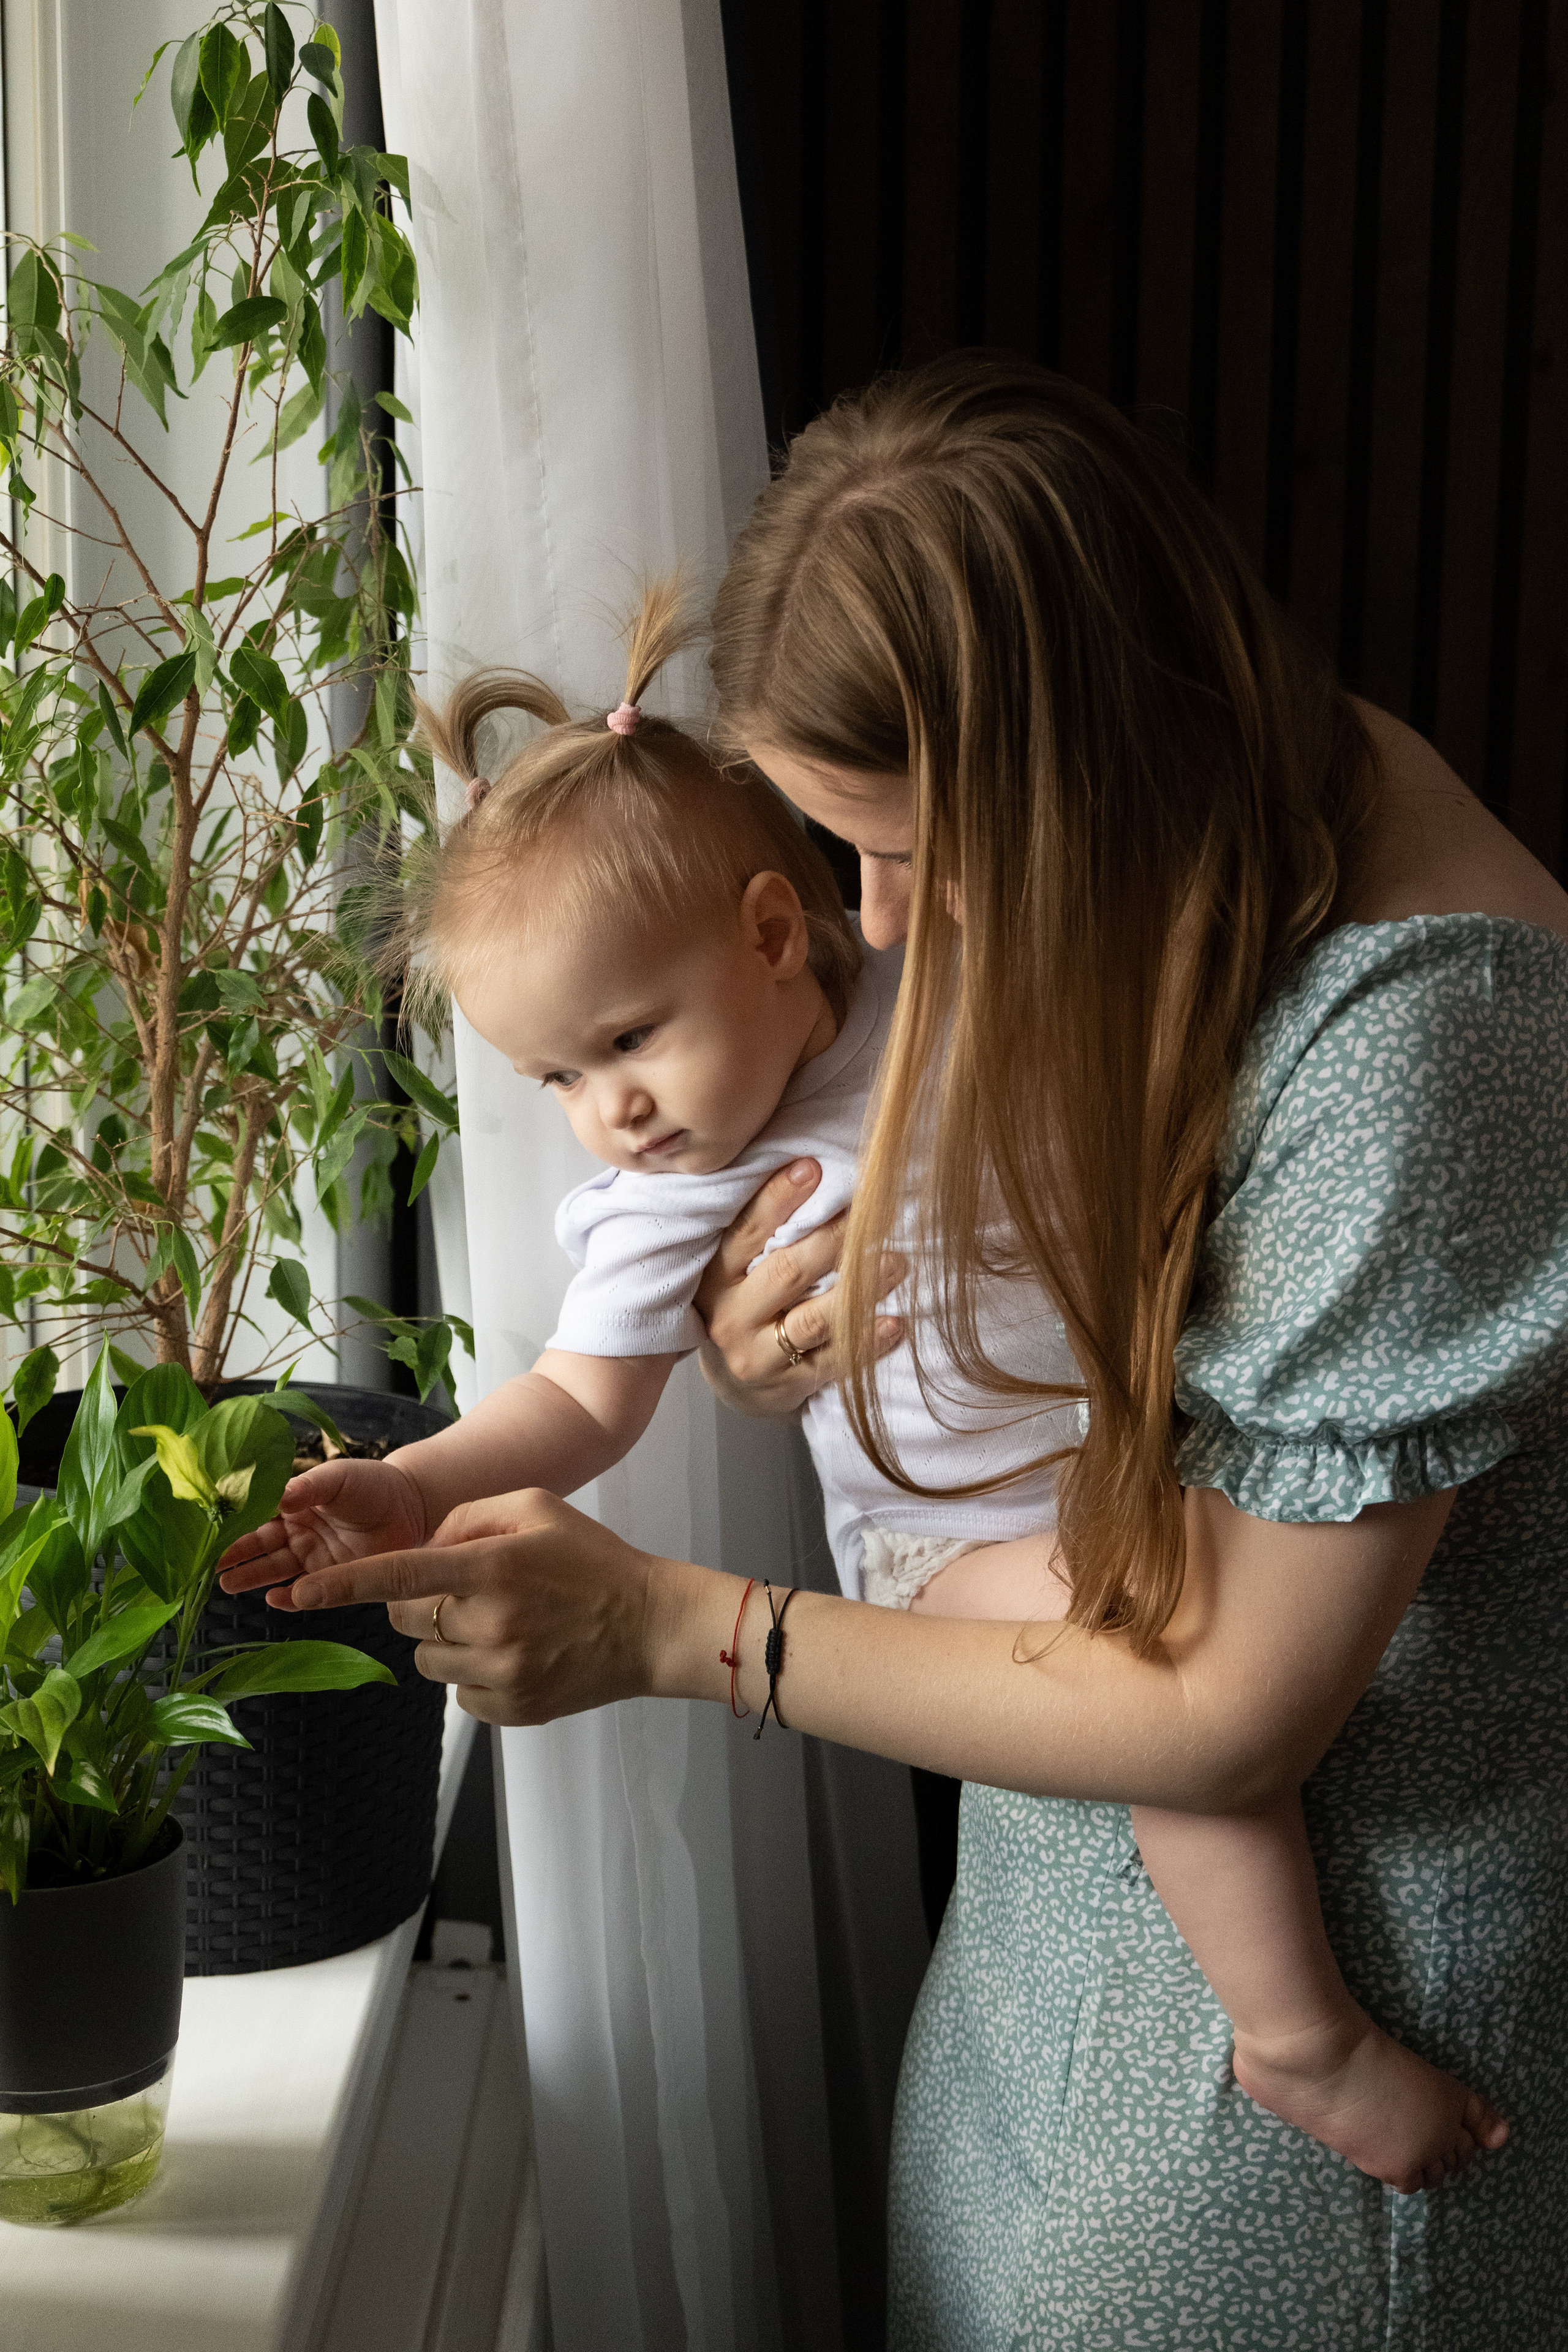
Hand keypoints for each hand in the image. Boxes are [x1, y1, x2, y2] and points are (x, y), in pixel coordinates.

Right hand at [217, 1456, 428, 1595]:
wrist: (412, 1505)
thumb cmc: (372, 1483)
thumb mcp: (337, 1477)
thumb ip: (308, 1487)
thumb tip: (277, 1494)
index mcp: (293, 1503)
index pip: (256, 1513)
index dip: (234, 1522)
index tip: (209, 1528)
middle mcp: (297, 1531)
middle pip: (259, 1544)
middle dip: (234, 1553)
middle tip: (210, 1564)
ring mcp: (313, 1556)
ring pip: (275, 1568)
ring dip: (251, 1575)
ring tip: (226, 1583)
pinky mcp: (333, 1577)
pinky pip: (305, 1591)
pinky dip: (289, 1597)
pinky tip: (273, 1599)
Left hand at [268, 1486, 704, 1725]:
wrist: (650, 1625)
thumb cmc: (592, 1560)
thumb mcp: (536, 1508)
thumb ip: (469, 1515)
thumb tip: (423, 1543)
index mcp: (492, 1567)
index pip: (399, 1573)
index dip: (342, 1586)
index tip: (298, 1595)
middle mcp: (490, 1623)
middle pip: (408, 1618)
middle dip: (422, 1601)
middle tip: (471, 1590)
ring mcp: (501, 1672)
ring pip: (429, 1659)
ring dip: (449, 1639)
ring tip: (504, 1623)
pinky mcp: (512, 1710)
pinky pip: (459, 1694)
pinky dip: (475, 1673)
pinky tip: (518, 1653)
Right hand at [692, 1158, 905, 1415]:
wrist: (736, 1381)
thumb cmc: (749, 1303)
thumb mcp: (741, 1267)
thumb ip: (767, 1230)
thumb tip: (817, 1169)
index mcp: (716, 1274)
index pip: (746, 1231)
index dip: (779, 1198)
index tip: (814, 1168)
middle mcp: (730, 1315)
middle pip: (787, 1272)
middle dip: (835, 1240)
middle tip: (876, 1215)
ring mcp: (755, 1355)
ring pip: (813, 1320)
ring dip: (860, 1290)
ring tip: (897, 1263)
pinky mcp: (785, 1387)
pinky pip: (833, 1363)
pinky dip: (867, 1342)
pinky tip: (895, 1323)